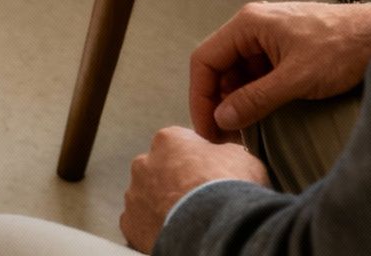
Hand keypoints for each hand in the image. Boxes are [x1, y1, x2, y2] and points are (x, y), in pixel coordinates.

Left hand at [119, 126, 267, 251]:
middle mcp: (144, 163)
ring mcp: (135, 195)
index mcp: (168, 140)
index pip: (180, 144)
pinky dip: (156, 228)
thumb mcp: (239, 155)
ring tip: (189, 218)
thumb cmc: (227, 185)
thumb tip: (226, 155)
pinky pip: (142, 224)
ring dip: (163, 205)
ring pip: (148, 198)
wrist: (215, 226)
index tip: (209, 173)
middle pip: (160, 171)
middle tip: (198, 198)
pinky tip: (176, 231)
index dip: (197, 160)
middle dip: (175, 182)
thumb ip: (223, 151)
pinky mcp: (131, 224)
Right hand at [189, 0, 370, 141]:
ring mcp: (268, 38)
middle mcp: (253, 27)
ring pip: (238, 74)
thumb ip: (257, 98)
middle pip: (218, 68)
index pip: (205, 61)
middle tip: (225, 140)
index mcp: (248, 24)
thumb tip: (222, 120)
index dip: (200, 98)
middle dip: (218, 104)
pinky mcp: (283, 50)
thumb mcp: (297, 79)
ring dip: (236, 102)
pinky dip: (254, 97)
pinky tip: (260, 118)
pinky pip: (257, 75)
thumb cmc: (342, 48)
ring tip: (242, 134)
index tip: (208, 131)